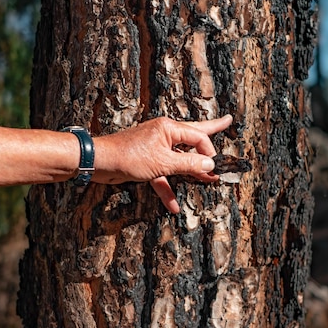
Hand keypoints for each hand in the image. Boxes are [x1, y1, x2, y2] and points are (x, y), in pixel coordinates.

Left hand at [92, 115, 232, 212]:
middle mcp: (164, 134)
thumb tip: (211, 165)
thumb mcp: (163, 163)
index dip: (209, 152)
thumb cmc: (129, 157)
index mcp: (169, 128)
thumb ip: (189, 164)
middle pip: (193, 136)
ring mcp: (155, 147)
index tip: (215, 168)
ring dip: (191, 172)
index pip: (198, 136)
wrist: (99, 162)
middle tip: (227, 122)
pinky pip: (163, 175)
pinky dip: (167, 189)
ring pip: (180, 159)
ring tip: (209, 176)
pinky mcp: (147, 162)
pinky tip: (174, 206)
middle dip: (211, 131)